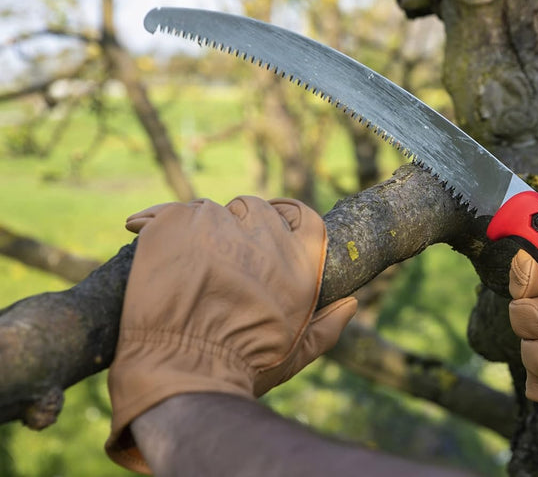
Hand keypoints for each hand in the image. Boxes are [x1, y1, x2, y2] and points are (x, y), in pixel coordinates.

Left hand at [105, 196, 356, 472]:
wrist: (185, 372)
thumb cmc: (245, 366)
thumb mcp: (296, 353)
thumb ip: (327, 327)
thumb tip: (352, 304)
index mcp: (300, 258)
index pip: (302, 215)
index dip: (285, 216)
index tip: (270, 223)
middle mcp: (264, 233)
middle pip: (254, 208)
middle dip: (240, 225)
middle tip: (220, 257)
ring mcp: (219, 224)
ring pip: (210, 210)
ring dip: (201, 228)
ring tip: (183, 262)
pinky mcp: (176, 224)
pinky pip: (167, 211)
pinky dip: (154, 222)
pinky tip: (141, 233)